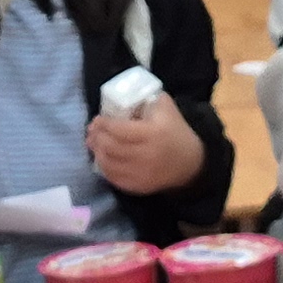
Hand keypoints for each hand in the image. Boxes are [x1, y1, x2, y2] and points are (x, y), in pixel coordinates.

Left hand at [84, 94, 202, 195]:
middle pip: (111, 147)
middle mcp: (146, 155)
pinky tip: (102, 159)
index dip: (104, 125)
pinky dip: (105, 168)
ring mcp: (142, 173)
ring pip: (109, 164)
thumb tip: (125, 96)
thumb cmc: (176, 132)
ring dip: (97, 152)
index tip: (97, 119)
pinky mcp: (140, 186)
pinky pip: (115, 179)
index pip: (119, 130)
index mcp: (152, 133)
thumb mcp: (167, 108)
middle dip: (97, 138)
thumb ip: (147, 99)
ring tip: (93, 143)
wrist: (191, 163)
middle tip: (92, 131)